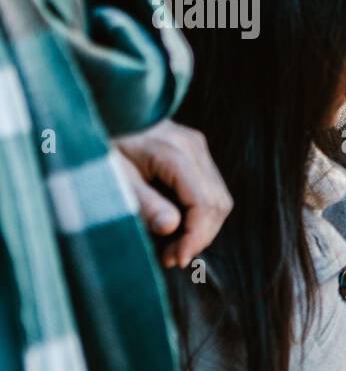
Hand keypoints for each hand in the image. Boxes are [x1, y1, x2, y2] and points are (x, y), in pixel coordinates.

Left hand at [113, 120, 232, 268]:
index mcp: (175, 153)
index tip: (176, 258)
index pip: (203, 203)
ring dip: (203, 227)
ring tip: (176, 245)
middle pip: (218, 203)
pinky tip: (179, 225)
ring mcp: (198, 147)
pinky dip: (201, 213)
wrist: (101, 111)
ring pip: (219, 198)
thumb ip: (144, 202)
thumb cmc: (100, 145)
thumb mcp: (115, 178)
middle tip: (174, 257)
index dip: (195, 236)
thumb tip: (172, 228)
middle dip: (201, 235)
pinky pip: (211, 189)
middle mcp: (194, 148)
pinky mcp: (195, 152)